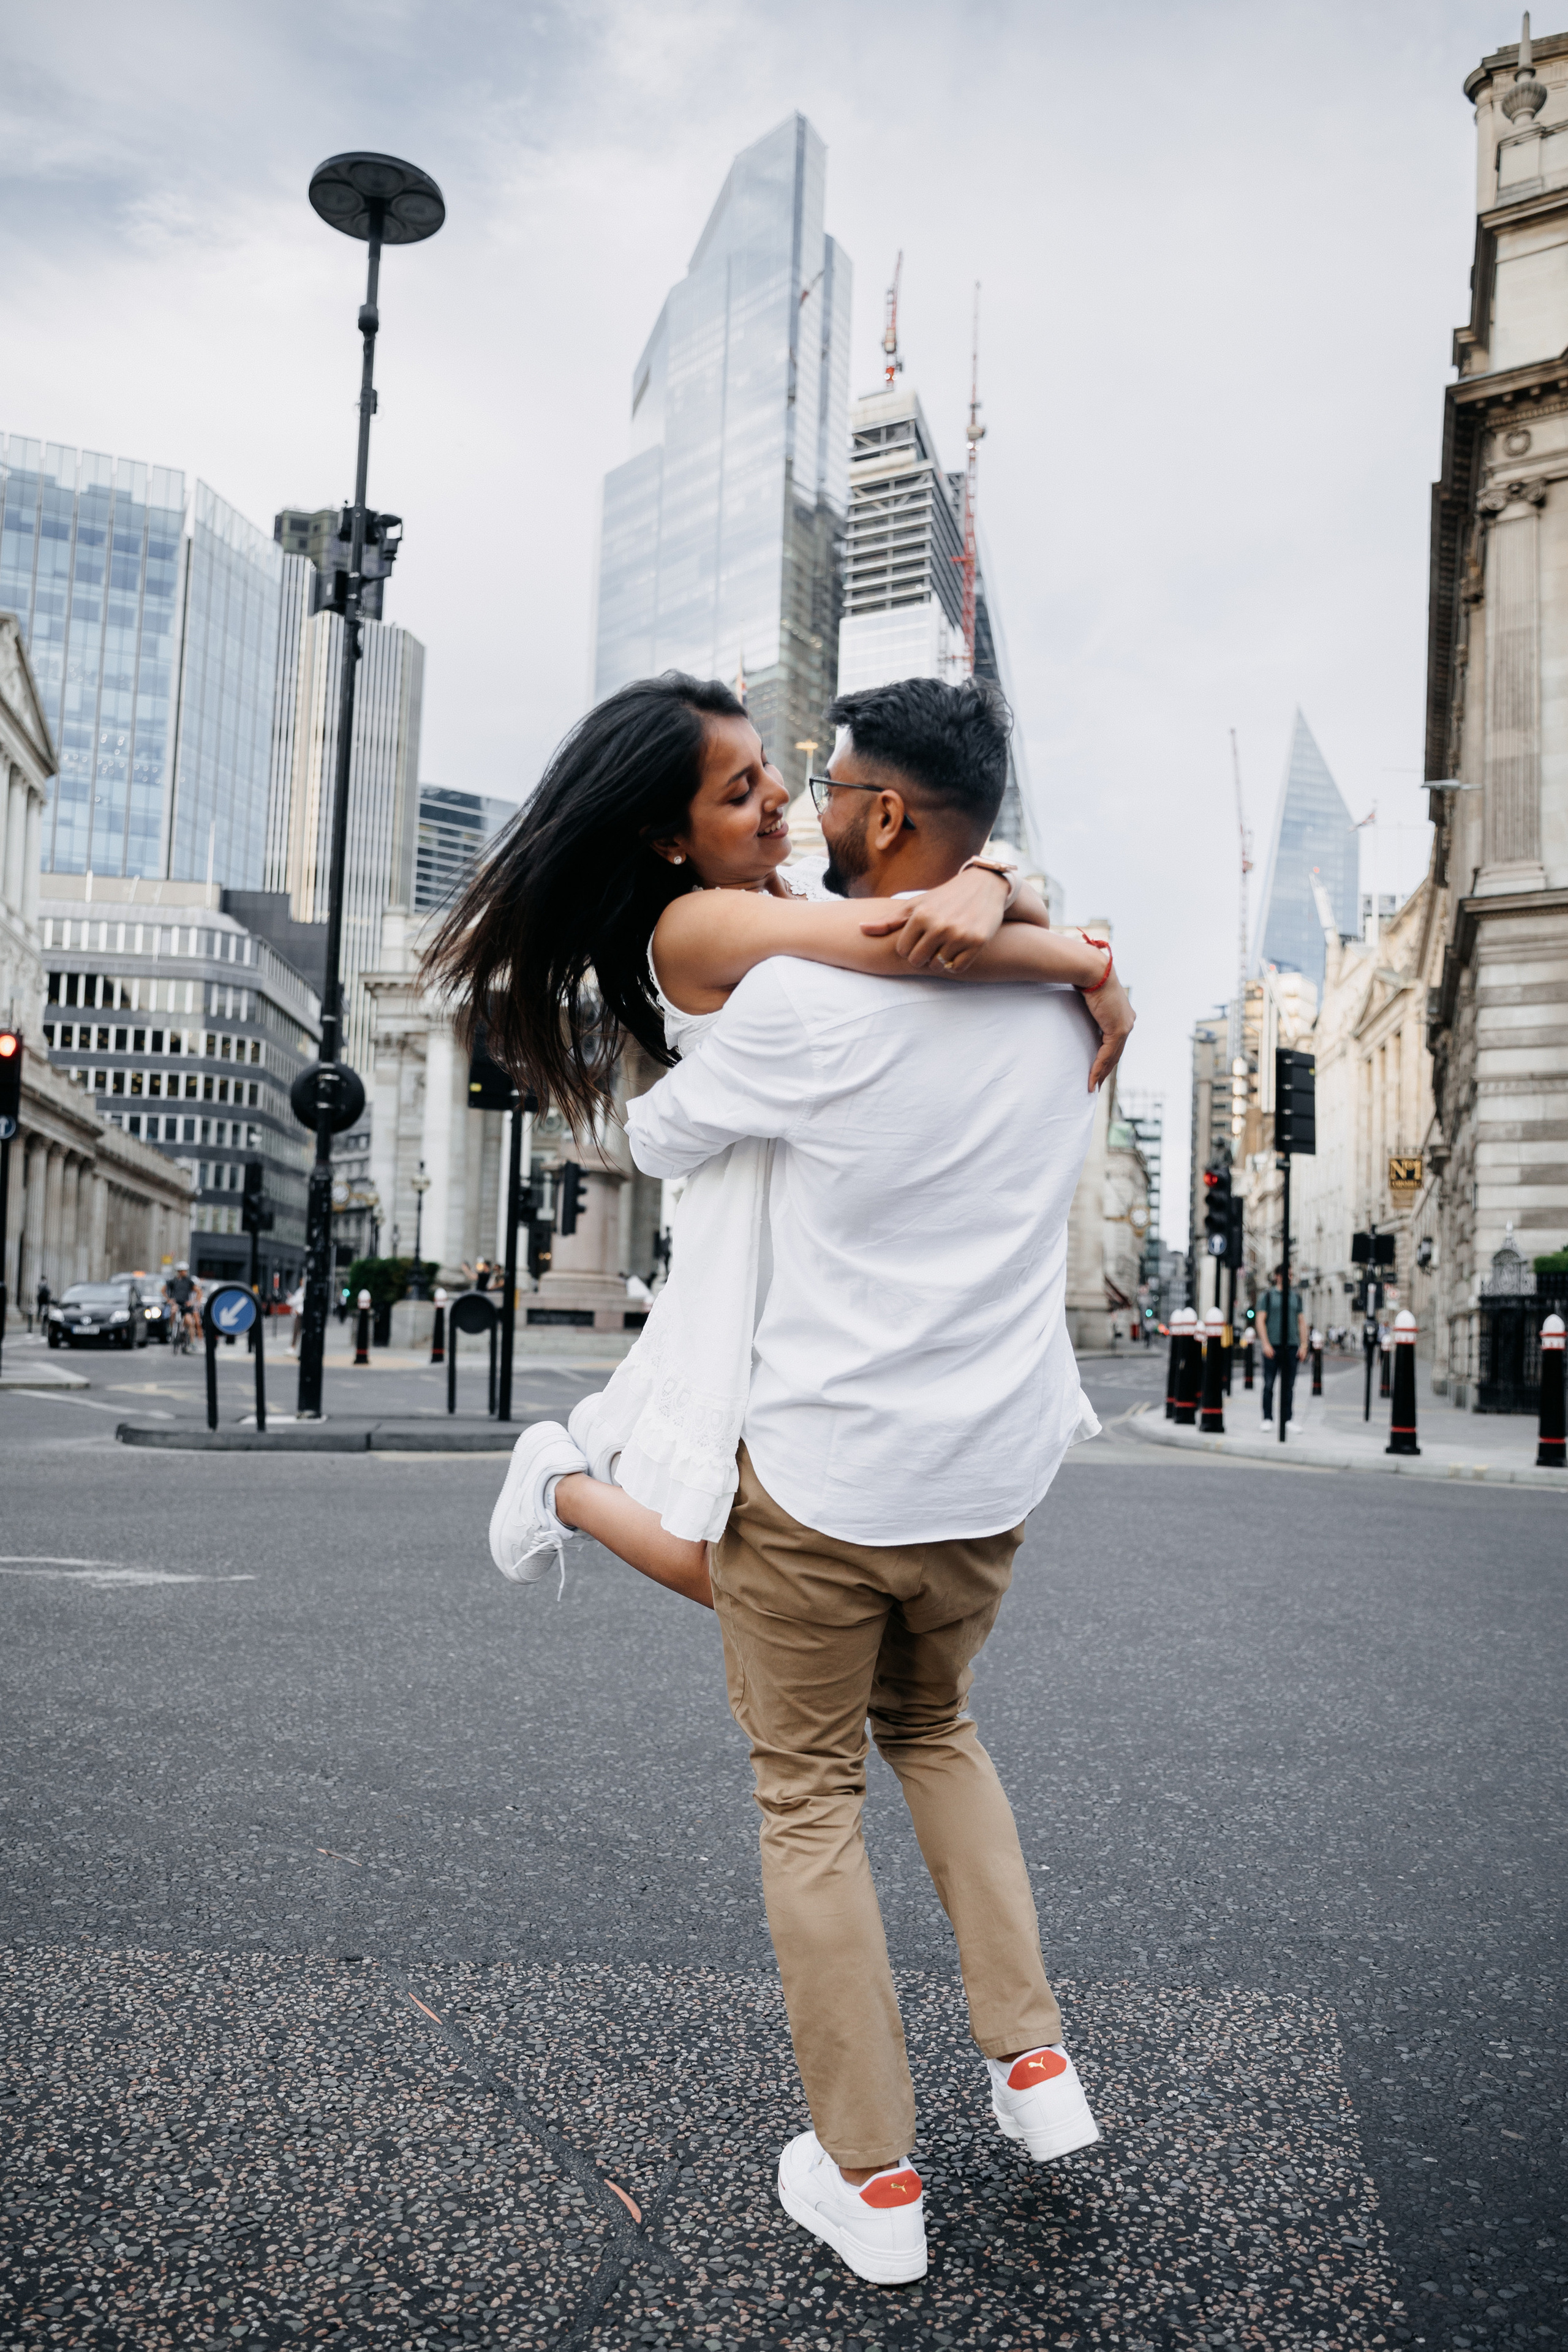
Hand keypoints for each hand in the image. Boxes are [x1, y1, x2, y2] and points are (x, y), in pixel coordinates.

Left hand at [857, 866, 1009, 970]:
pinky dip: (956, 964)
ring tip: (945, 946)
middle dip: (922, 957)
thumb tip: (860, 929)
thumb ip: (889, 920)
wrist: (984, 886)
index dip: (908, 949)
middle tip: (931, 947)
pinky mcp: (977, 942)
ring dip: (940, 960)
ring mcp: (959, 934)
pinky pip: (958, 968)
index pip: (902, 950)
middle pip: (918, 961)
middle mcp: (939, 925)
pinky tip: (958, 950)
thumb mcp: (916, 904)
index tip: (918, 941)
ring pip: (938, 965)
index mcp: (921, 915)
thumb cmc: (944, 897)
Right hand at [1085, 967, 1134, 1091]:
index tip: (1100, 1069)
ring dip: (1102, 1073)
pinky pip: (1107, 1054)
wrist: (1094, 971)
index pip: (1116, 1042)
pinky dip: (1098, 1068)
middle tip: (1097, 1084)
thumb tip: (1083, 1009)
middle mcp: (1128, 1021)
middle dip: (1106, 1070)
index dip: (1108, 1057)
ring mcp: (1124, 1026)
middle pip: (1116, 1052)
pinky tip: (1092, 1079)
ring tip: (1093, 1087)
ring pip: (1113, 1057)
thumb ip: (1092, 1009)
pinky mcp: (1118, 1030)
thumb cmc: (1089, 979)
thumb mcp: (1092, 998)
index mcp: (1124, 1015)